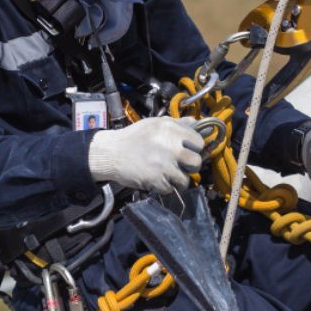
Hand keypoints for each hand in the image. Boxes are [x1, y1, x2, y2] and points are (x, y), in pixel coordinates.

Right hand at [88, 117, 203, 194]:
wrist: (111, 152)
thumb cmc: (134, 137)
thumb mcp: (155, 123)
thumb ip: (177, 123)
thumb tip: (195, 122)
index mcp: (171, 129)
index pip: (199, 142)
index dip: (194, 148)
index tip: (187, 151)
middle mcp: (170, 146)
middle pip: (196, 162)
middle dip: (190, 167)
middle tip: (180, 166)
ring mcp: (164, 164)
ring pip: (185, 179)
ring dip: (178, 180)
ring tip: (167, 175)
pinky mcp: (156, 180)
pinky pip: (170, 189)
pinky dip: (164, 187)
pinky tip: (156, 179)